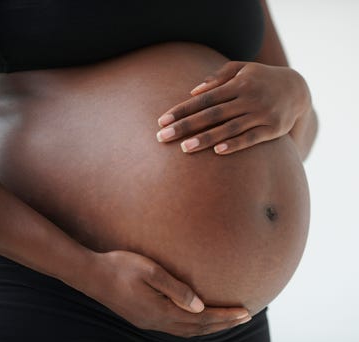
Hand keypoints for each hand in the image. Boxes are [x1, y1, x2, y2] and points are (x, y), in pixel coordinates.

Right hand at [85, 250, 250, 336]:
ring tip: (226, 320)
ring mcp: (149, 322)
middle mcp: (157, 322)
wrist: (91, 274)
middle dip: (223, 323)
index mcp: (160, 312)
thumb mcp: (150, 272)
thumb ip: (176, 289)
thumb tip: (200, 306)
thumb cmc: (120, 267)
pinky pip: (176, 327)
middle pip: (198, 329)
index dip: (225, 316)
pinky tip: (197, 318)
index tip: (245, 312)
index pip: (202, 319)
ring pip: (187, 330)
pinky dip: (193, 325)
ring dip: (209, 326)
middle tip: (244, 316)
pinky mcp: (143, 317)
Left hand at [156, 61, 310, 154]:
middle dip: (185, 126)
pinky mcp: (273, 129)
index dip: (182, 110)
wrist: (297, 89)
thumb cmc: (260, 79)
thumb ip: (218, 78)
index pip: (203, 99)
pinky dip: (235, 145)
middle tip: (163, 137)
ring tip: (184, 149)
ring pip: (229, 128)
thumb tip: (193, 91)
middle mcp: (248, 98)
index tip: (162, 121)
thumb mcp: (242, 69)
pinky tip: (218, 152)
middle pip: (211, 114)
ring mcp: (261, 114)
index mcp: (237, 84)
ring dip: (206, 139)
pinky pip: (251, 138)